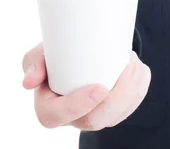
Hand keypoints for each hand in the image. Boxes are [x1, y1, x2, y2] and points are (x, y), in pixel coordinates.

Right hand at [22, 42, 150, 130]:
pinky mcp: (118, 110)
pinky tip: (138, 69)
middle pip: (95, 120)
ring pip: (118, 114)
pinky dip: (139, 85)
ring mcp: (98, 115)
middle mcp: (75, 117)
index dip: (77, 106)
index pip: (55, 116)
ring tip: (132, 63)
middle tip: (125, 71)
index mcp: (51, 108)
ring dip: (131, 89)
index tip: (100, 88)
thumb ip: (34, 63)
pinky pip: (133, 104)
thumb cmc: (58, 54)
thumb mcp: (43, 53)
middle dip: (116, 99)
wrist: (82, 48)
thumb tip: (30, 82)